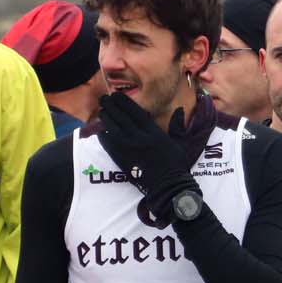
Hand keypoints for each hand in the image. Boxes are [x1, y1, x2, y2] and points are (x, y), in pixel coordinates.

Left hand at [97, 92, 198, 217]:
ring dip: (105, 118)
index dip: (123, 102)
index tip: (116, 95)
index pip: (134, 111)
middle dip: (110, 106)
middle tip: (103, 99)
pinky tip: (100, 131)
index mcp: (153, 131)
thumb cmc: (176, 165)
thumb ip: (177, 126)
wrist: (167, 187)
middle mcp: (139, 137)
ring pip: (112, 128)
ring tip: (101, 112)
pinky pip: (108, 144)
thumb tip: (180, 110)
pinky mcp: (121, 160)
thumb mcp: (180, 142)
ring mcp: (128, 149)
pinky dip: (103, 136)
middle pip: (120, 117)